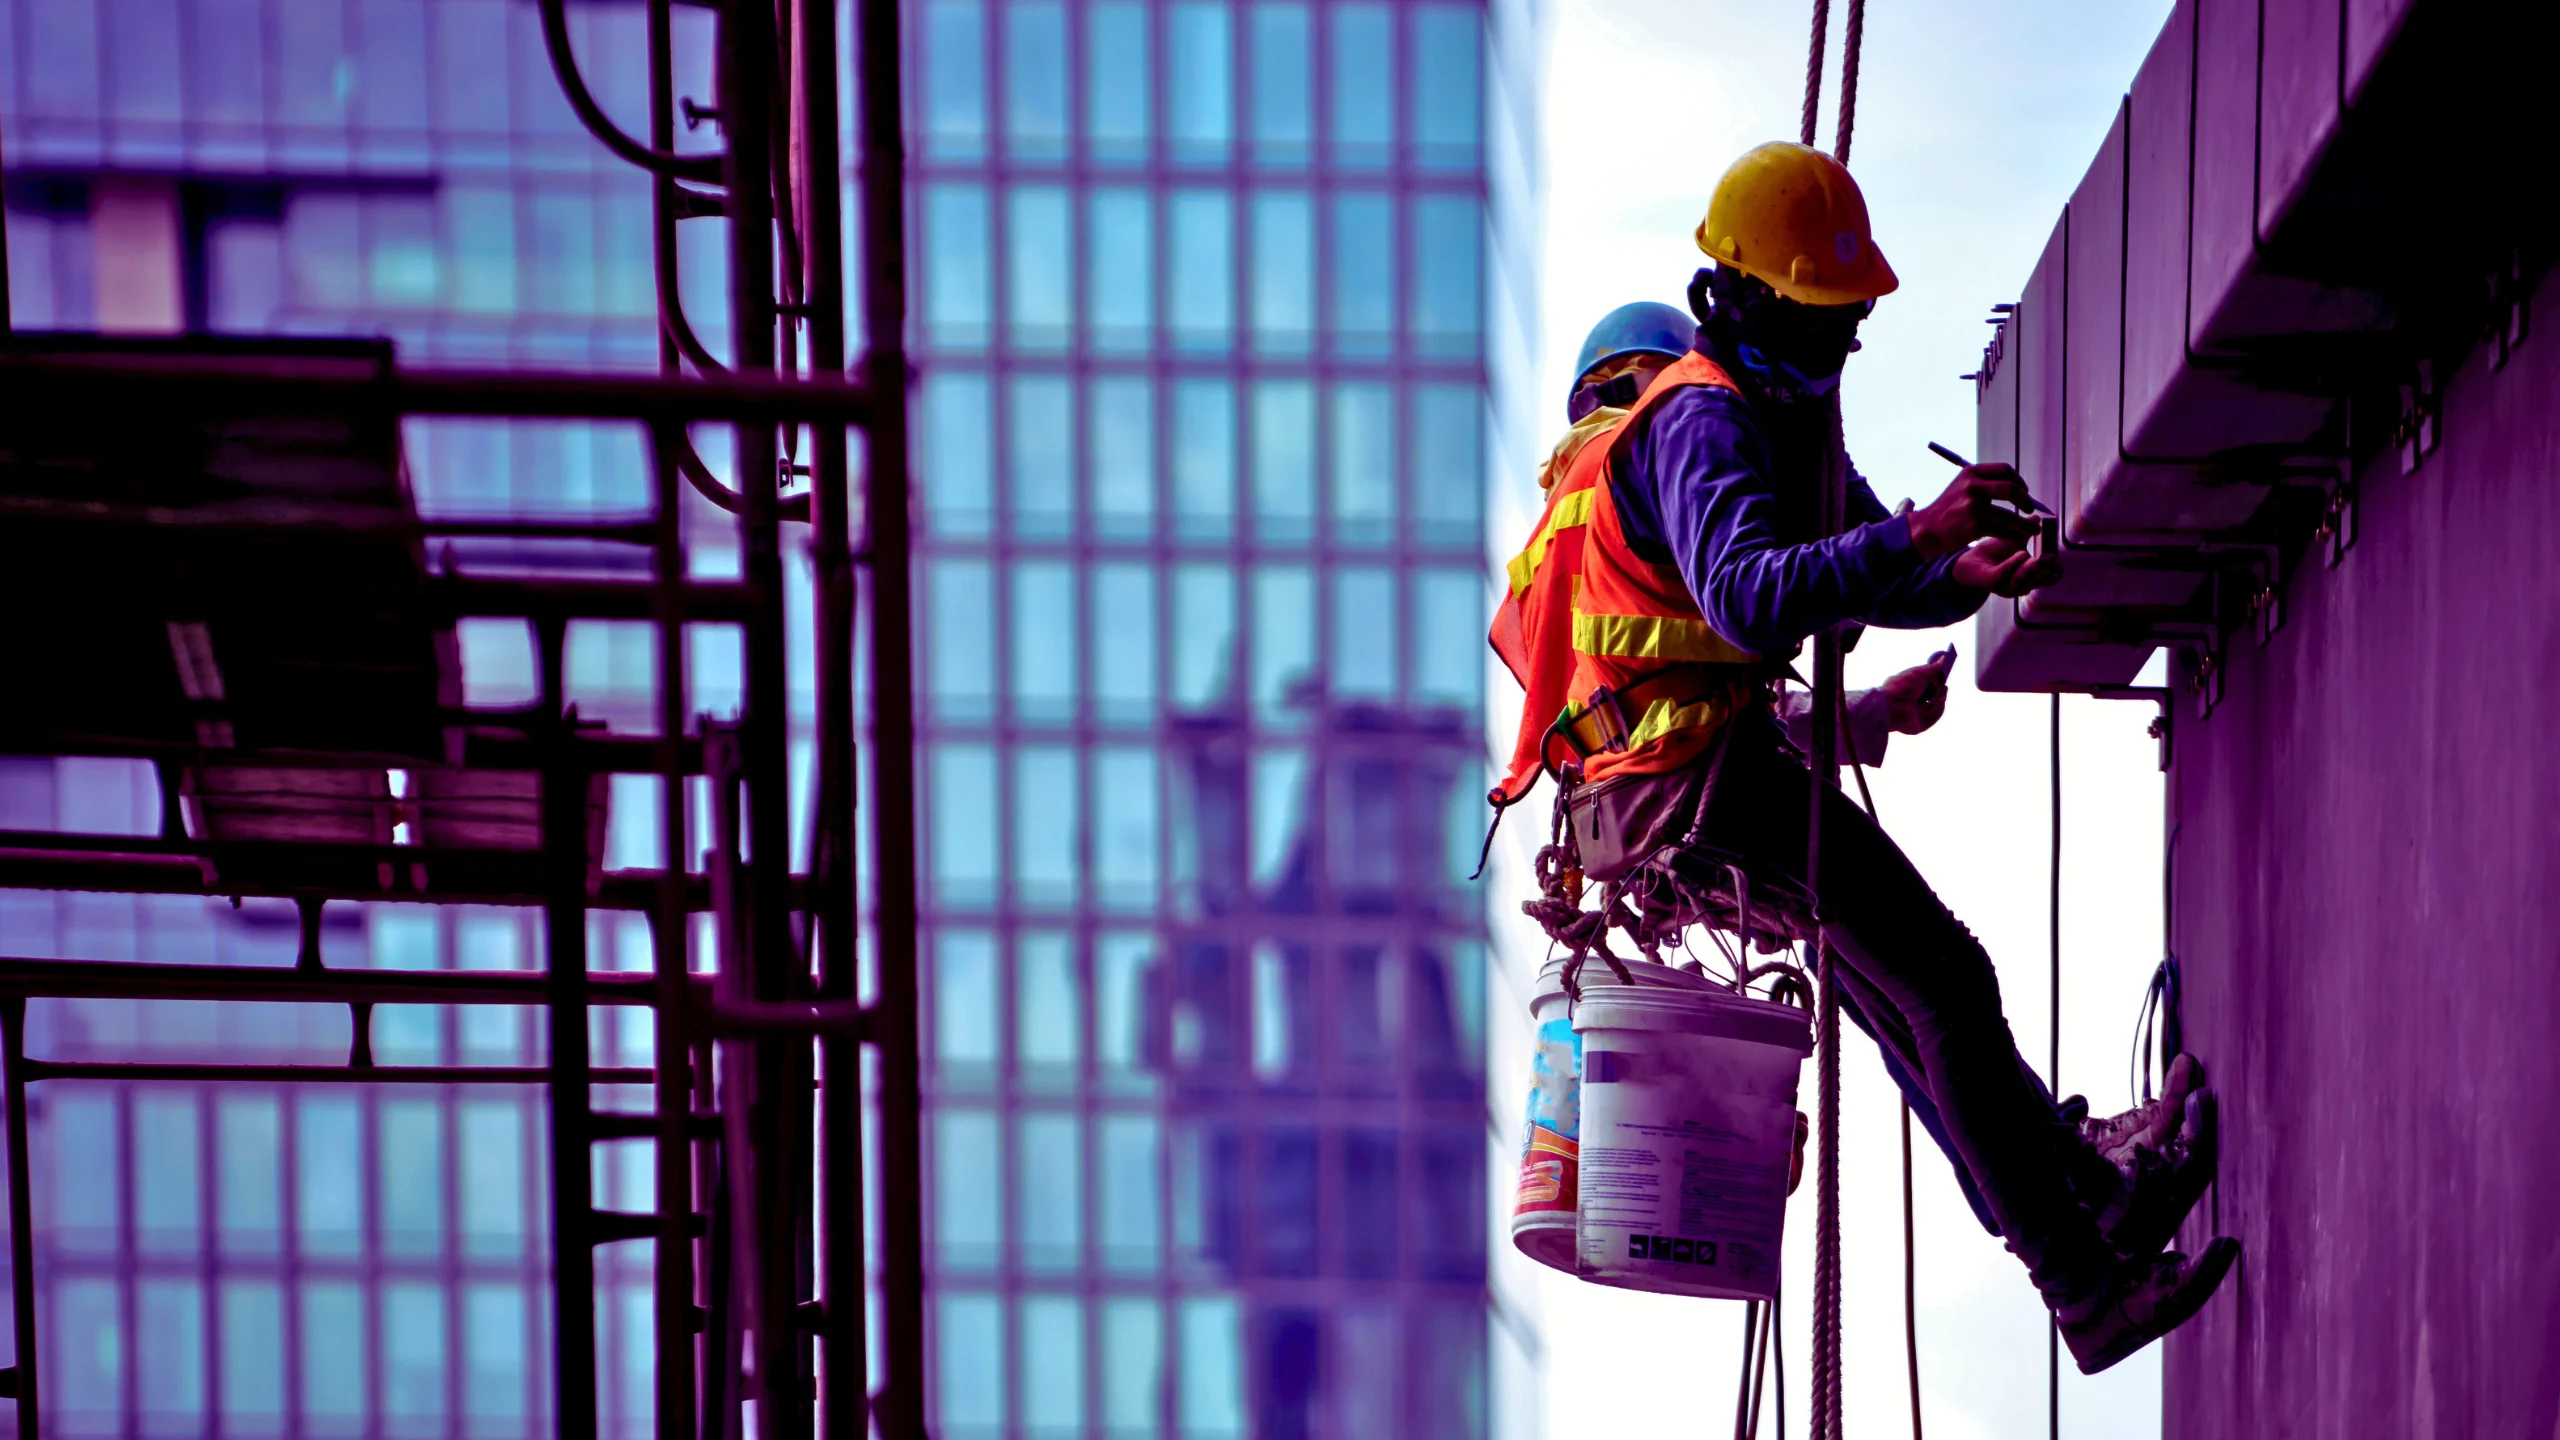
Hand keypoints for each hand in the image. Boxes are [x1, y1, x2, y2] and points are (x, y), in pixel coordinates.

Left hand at [1880, 653, 1952, 734]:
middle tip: (1944, 684)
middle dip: (1939, 690)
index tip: (1943, 674)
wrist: (1892, 704)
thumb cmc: (1900, 687)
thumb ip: (1931, 669)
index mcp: (1906, 691)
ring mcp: (1915, 715)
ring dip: (1940, 697)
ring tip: (1940, 691)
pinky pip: (1935, 716)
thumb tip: (1942, 660)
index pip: (1923, 686)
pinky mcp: (1920, 725)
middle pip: (1930, 697)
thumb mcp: (1917, 673)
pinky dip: (1939, 707)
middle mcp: (1910, 704)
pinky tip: (1939, 700)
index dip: (1934, 681)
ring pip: (1935, 707)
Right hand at [1909, 462, 2037, 557]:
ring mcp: (1973, 506)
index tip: (2025, 491)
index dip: (2019, 481)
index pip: (2004, 470)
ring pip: (2010, 515)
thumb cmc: (1947, 509)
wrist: (1926, 529)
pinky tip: (2019, 537)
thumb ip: (1984, 483)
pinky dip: (2015, 535)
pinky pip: (2003, 530)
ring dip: (2026, 524)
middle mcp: (1972, 486)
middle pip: (2011, 488)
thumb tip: (2016, 487)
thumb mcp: (1961, 486)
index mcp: (1970, 472)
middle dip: (2026, 500)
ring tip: (2034, 528)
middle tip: (2030, 509)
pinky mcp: (1975, 525)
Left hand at [1949, 534, 2061, 595]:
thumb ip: (2028, 532)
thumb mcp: (2015, 541)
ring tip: (2038, 558)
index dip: (2054, 569)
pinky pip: (2004, 575)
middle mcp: (2022, 585)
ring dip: (2031, 569)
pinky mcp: (1991, 582)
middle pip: (2038, 580)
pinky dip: (2014, 565)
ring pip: (2023, 580)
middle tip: (2051, 557)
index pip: (2049, 577)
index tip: (2057, 556)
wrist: (1968, 561)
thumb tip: (2039, 517)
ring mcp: (2006, 586)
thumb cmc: (1995, 553)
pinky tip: (2022, 553)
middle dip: (2044, 569)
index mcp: (2031, 577)